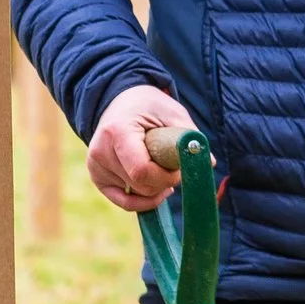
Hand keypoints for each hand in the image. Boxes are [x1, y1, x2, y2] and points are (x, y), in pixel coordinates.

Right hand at [88, 83, 196, 211]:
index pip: (142, 171)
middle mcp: (101, 151)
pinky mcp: (97, 177)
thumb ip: (189, 137)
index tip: (180, 169)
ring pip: (136, 195)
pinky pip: (124, 202)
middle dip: (164, 181)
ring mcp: (96, 166)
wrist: (121, 101)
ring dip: (156, 188)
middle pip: (141, 185)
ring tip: (161, 167)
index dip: (167, 176)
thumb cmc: (150, 106)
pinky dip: (144, 201)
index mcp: (118, 132)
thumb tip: (208, 162)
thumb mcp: (173, 113)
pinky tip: (157, 191)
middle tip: (173, 166)